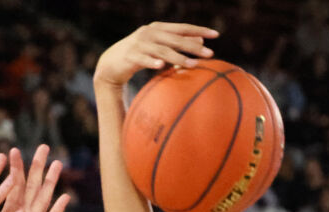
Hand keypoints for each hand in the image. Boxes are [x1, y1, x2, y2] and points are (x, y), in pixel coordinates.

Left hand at [0, 147, 72, 211]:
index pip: (11, 186)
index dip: (13, 169)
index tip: (11, 150)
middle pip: (31, 186)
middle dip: (36, 166)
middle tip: (43, 147)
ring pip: (43, 198)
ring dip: (50, 181)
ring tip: (57, 164)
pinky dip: (57, 209)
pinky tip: (65, 197)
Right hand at [94, 22, 216, 88]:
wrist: (112, 63)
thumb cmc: (140, 54)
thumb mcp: (159, 47)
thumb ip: (178, 44)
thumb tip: (201, 44)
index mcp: (158, 28)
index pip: (182, 28)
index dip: (199, 30)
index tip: (216, 35)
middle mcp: (150, 32)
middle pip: (175, 38)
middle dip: (193, 46)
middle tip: (210, 54)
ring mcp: (139, 43)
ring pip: (162, 50)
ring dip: (178, 57)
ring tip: (193, 65)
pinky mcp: (130, 55)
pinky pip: (144, 58)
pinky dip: (152, 61)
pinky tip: (162, 65)